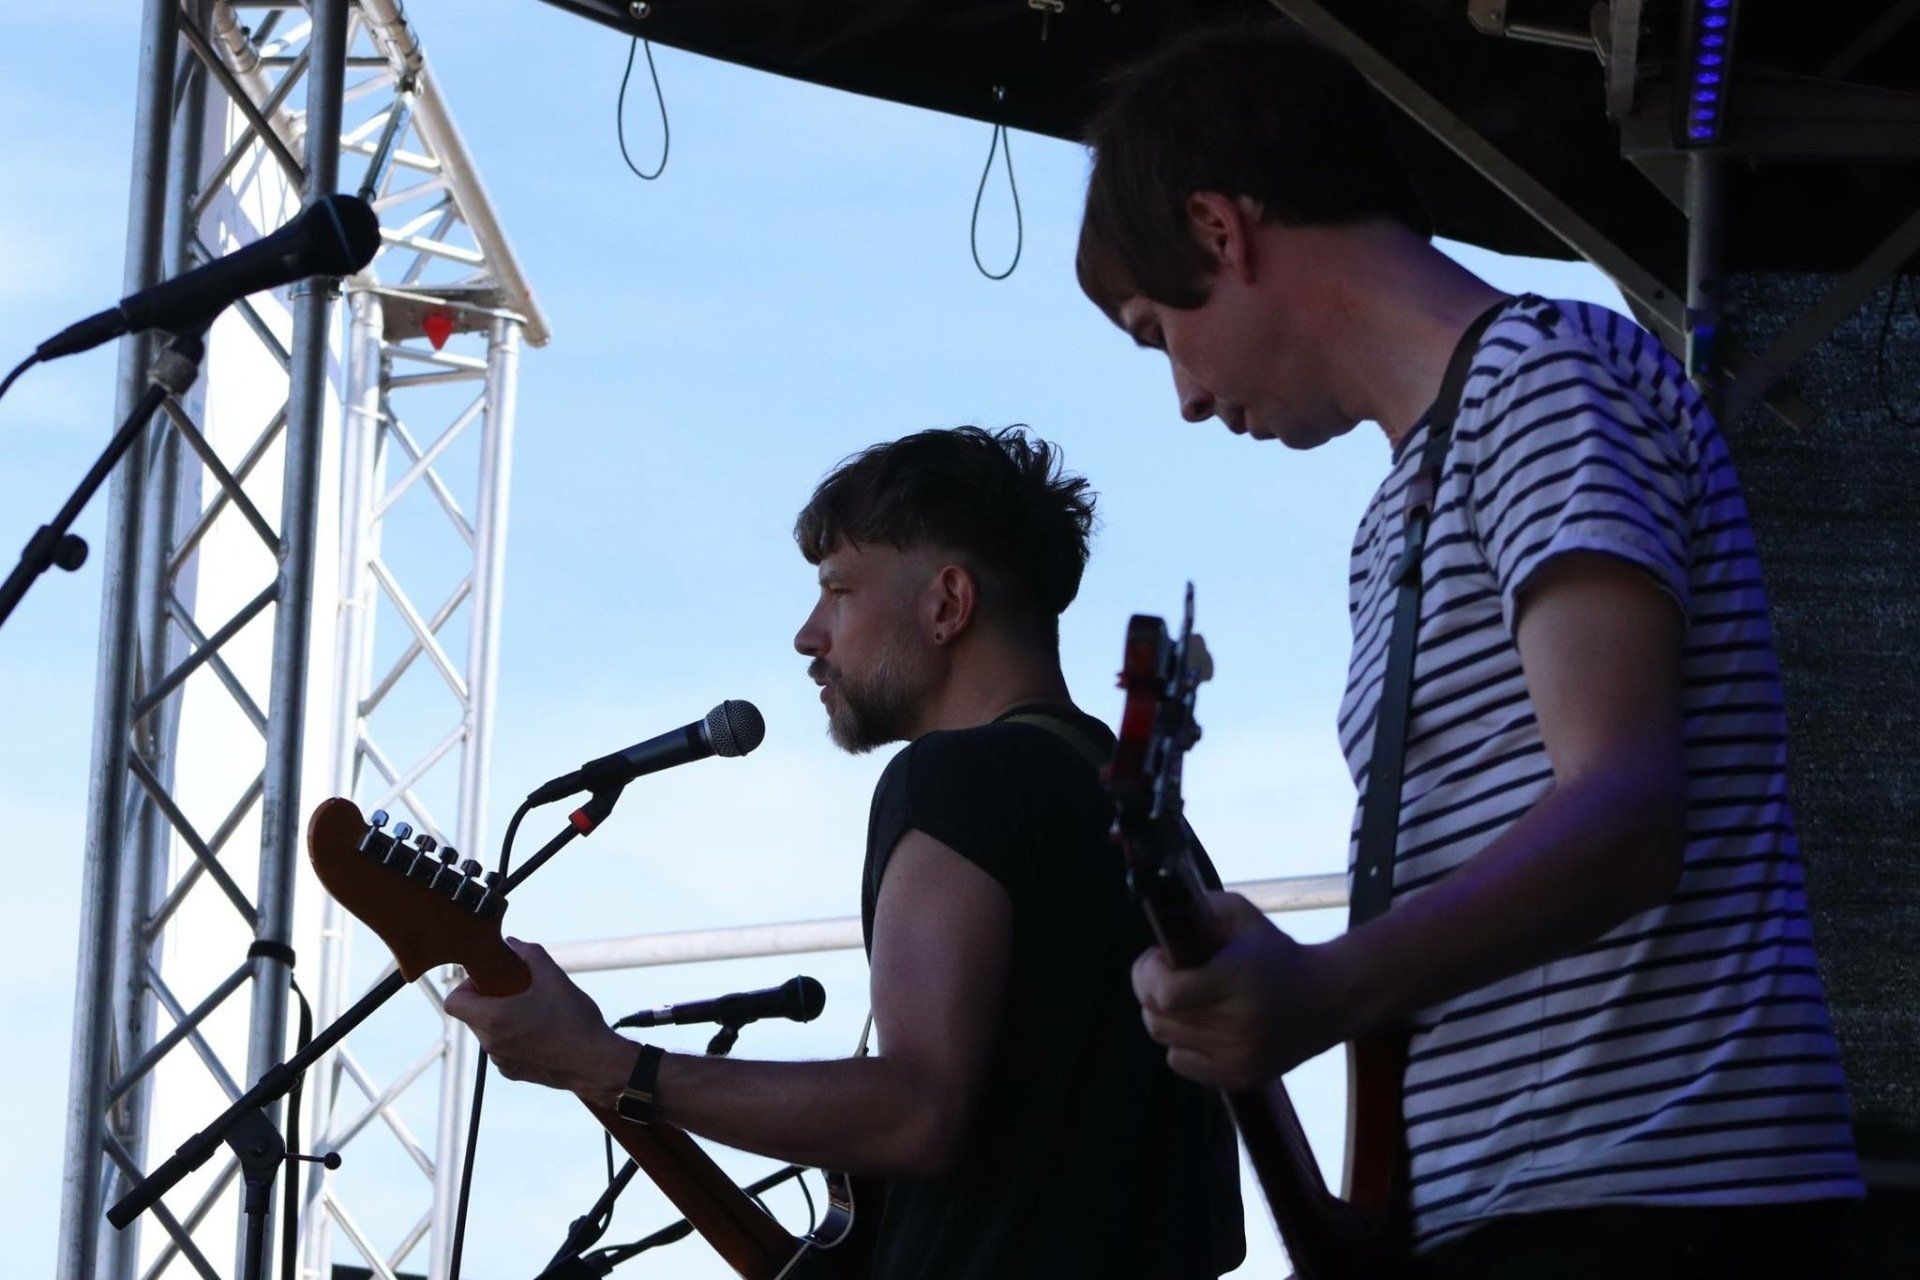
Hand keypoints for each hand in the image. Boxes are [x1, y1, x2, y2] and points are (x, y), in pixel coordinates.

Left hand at [443, 938, 636, 1098]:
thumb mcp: (554, 977)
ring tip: (532, 1011)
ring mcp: (501, 1062)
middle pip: (471, 1016)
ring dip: (500, 1020)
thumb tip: (513, 943)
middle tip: (516, 991)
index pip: (453, 1002)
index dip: (466, 987)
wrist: (596, 1063)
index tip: (490, 981)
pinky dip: (512, 1038)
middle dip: (487, 1000)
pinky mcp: (513, 1073)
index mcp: (494, 1018)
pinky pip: (501, 1050)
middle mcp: (491, 1044)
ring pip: (487, 1033)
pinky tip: (540, 1032)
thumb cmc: (575, 1020)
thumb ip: (530, 954)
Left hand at [1130, 892, 1354, 1088]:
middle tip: (1170, 974)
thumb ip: (1201, 909)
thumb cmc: (1276, 953)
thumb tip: (1163, 920)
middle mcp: (1238, 1024)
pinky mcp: (1239, 1076)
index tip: (1159, 958)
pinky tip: (1201, 1025)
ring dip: (1166, 1017)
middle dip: (1151, 992)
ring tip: (1187, 999)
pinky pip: (1180, 1063)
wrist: (1329, 998)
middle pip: (1158, 1019)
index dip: (1148, 974)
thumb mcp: (1241, 915)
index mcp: (1237, 980)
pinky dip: (1181, 1044)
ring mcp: (1238, 1056)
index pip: (1167, 994)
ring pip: (1166, 1040)